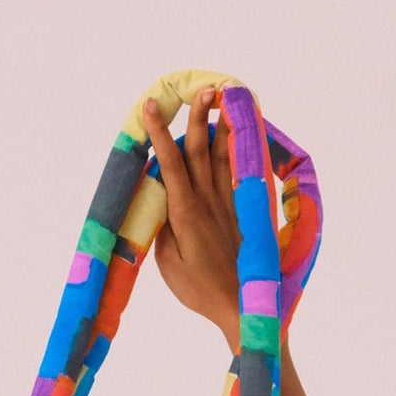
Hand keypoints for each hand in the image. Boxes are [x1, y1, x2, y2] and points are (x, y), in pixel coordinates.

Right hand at [138, 89, 243, 346]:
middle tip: (203, 88)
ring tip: (225, 98)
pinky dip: (240, 148)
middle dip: (199, 117)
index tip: (151, 107)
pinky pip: (242, 172)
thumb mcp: (170, 264)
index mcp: (186, 214)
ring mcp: (230, 204)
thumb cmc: (199, 291)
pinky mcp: (244, 212)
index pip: (170, 164)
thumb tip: (163, 197)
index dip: (159, 134)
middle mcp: (210, 202)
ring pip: (225, 156)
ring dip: (222, 125)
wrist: (241, 307)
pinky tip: (241, 132)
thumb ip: (165, 226)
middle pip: (201, 151)